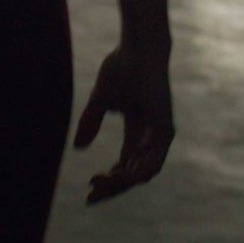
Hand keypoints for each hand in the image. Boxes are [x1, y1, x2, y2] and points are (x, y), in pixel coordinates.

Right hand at [73, 41, 173, 203]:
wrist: (138, 48)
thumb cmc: (122, 67)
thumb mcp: (100, 101)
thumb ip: (90, 123)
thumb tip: (78, 148)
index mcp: (137, 132)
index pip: (124, 165)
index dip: (108, 180)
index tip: (88, 188)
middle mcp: (150, 137)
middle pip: (132, 174)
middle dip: (112, 187)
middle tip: (91, 194)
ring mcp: (159, 134)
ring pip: (143, 172)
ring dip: (122, 182)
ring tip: (102, 183)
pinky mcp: (165, 128)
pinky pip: (154, 160)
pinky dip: (138, 171)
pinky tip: (120, 175)